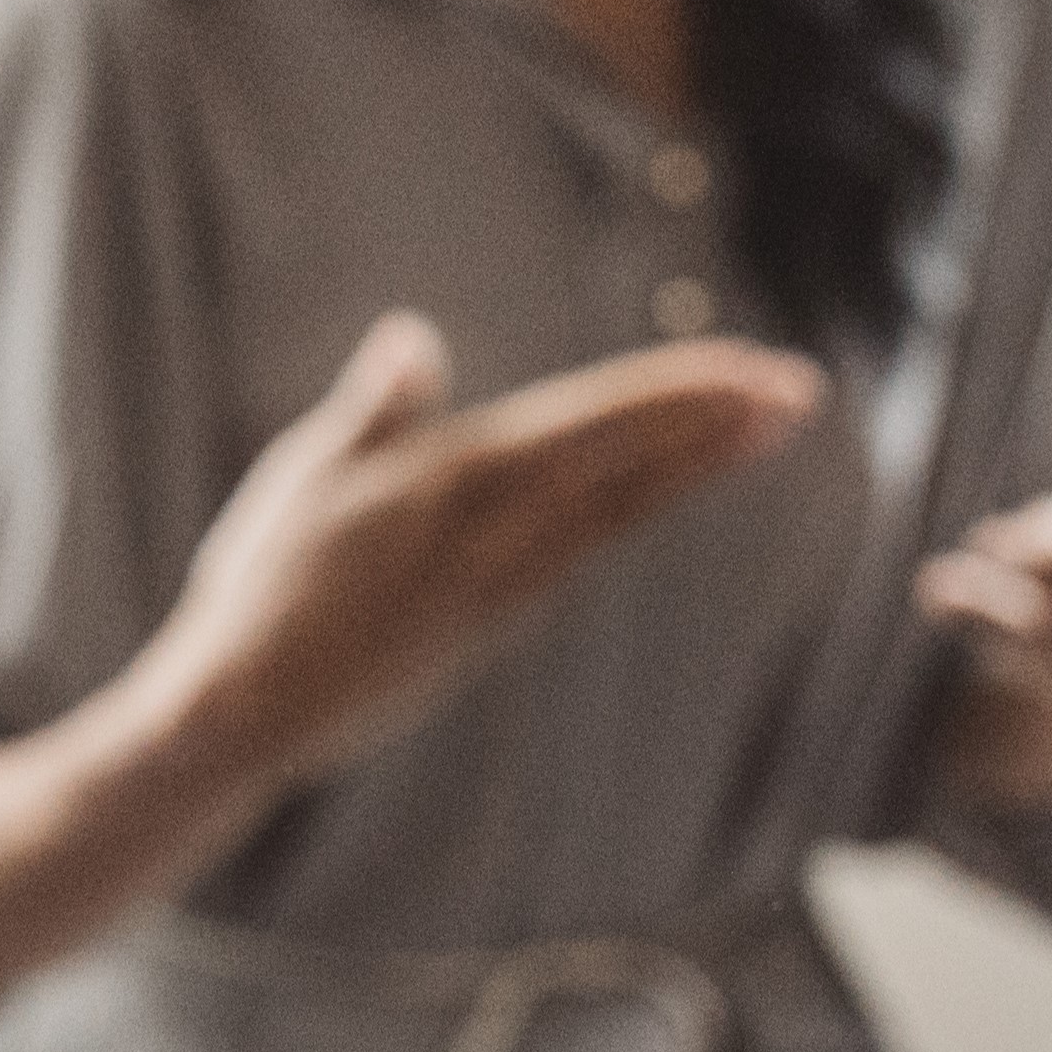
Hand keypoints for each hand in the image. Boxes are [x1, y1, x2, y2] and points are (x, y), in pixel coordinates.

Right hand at [165, 312, 821, 777]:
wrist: (252, 715)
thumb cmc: (263, 590)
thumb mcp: (304, 480)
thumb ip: (373, 412)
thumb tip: (414, 337)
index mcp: (456, 484)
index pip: (594, 425)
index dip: (680, 395)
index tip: (757, 372)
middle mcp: (497, 536)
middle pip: (628, 470)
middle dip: (714, 426)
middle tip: (799, 392)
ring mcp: (502, 588)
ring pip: (616, 513)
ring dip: (690, 467)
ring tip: (757, 429)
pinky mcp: (487, 625)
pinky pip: (579, 551)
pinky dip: (631, 510)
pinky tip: (653, 494)